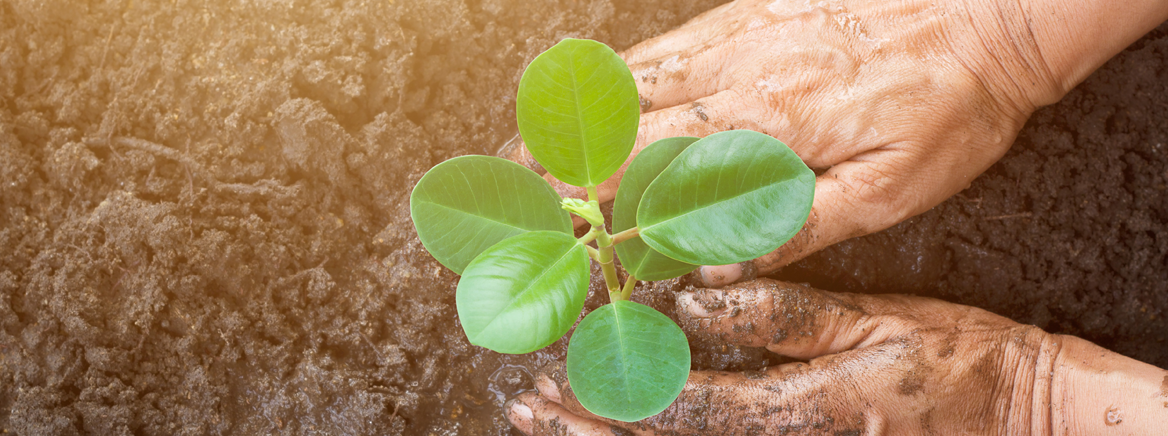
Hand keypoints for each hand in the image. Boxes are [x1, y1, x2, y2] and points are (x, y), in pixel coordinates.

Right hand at [502, 0, 1167, 287]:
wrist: (991, 10)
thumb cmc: (950, 104)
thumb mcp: (893, 189)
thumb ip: (799, 226)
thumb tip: (718, 264)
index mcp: (769, 125)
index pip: (656, 171)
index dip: (598, 206)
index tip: (559, 236)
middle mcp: (738, 75)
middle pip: (623, 122)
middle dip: (561, 164)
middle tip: (513, 196)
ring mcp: (736, 38)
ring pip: (631, 78)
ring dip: (575, 119)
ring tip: (525, 152)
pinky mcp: (744, 15)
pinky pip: (662, 47)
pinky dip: (616, 78)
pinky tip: (599, 96)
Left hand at [504, 279, 1167, 434]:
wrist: (1021, 417)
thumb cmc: (954, 362)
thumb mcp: (873, 322)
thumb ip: (782, 318)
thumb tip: (695, 302)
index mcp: (807, 412)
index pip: (689, 411)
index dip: (616, 392)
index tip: (558, 372)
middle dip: (588, 431)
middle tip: (526, 408)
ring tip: (545, 423)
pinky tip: (620, 429)